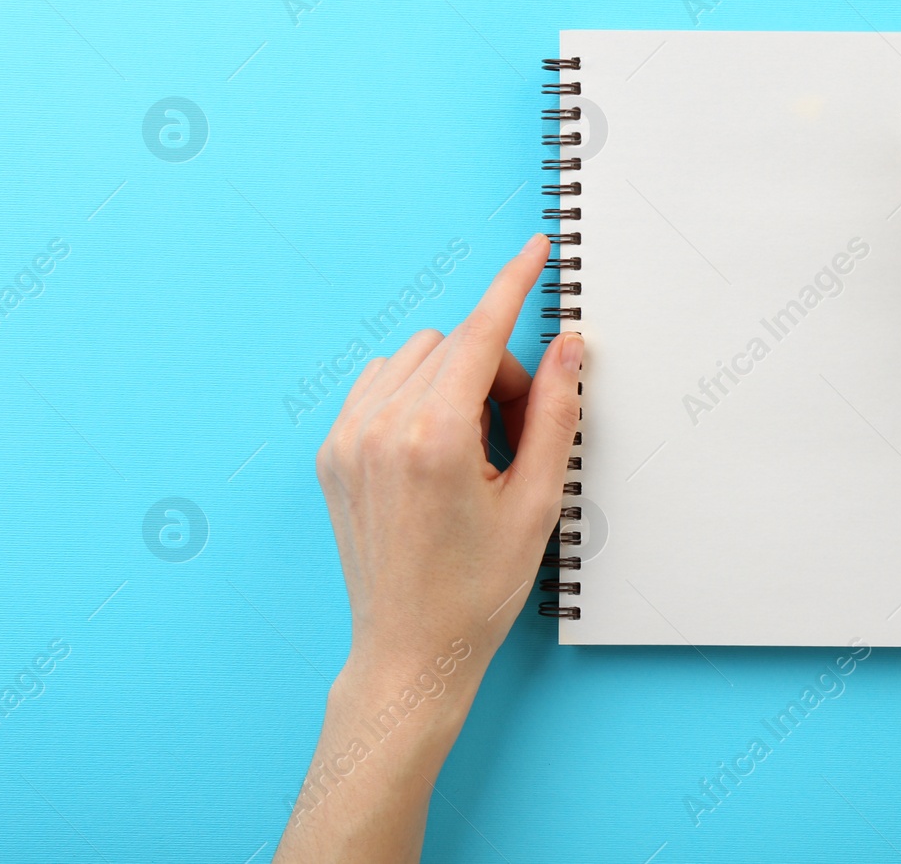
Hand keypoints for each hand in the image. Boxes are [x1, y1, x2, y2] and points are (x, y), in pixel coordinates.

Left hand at [315, 232, 580, 691]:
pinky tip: (439, 443)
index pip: (482, 333)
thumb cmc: (478, 588)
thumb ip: (556, 412)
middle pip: (455, 345)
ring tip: (478, 447)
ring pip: (415, 357)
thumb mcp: (539, 500)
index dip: (514, 285)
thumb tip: (569, 345)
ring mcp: (347, 439)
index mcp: (434, 438)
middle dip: (499, 371)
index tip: (535, 249)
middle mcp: (379, 427)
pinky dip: (416, 391)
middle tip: (521, 434)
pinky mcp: (331, 453)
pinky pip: (379, 383)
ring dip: (456, 378)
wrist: (410, 650)